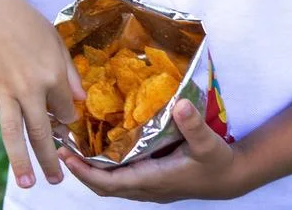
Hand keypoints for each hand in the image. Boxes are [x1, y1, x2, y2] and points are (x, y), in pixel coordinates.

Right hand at [0, 0, 85, 187]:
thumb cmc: (28, 25)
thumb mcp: (57, 44)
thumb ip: (69, 74)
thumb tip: (80, 101)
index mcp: (52, 77)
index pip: (64, 112)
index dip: (67, 121)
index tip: (64, 124)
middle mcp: (29, 89)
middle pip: (42, 132)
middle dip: (51, 159)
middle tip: (57, 180)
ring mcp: (3, 91)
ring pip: (12, 133)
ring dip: (20, 161)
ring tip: (28, 183)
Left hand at [59, 99, 250, 202]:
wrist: (230, 177)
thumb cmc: (218, 161)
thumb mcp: (208, 142)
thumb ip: (194, 124)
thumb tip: (181, 104)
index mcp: (154, 179)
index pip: (111, 182)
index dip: (87, 172)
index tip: (68, 158)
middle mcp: (146, 187)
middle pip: (103, 187)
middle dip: (80, 172)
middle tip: (60, 150)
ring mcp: (147, 188)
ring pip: (110, 186)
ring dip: (90, 172)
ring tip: (71, 151)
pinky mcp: (150, 183)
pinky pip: (119, 181)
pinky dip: (103, 171)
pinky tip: (96, 153)